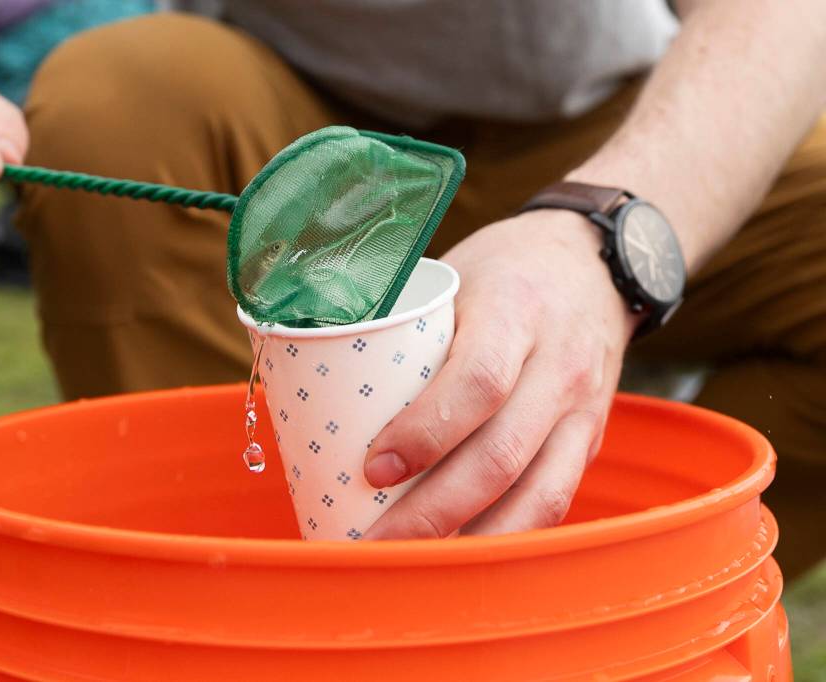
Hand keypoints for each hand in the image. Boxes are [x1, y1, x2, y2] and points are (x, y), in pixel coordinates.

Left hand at [362, 211, 635, 538]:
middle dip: (433, 511)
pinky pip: (555, 499)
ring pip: (538, 493)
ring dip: (472, 540)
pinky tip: (464, 552)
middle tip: (375, 540)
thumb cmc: (504, 271)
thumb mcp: (454, 277)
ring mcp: (583, 408)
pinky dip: (508, 535)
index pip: (478, 382)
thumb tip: (316, 376)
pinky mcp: (592, 438)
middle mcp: (559, 365)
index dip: (424, 434)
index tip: (371, 469)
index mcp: (516, 312)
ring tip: (413, 563)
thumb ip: (404, 327)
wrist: (595, 263)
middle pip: (502, 455)